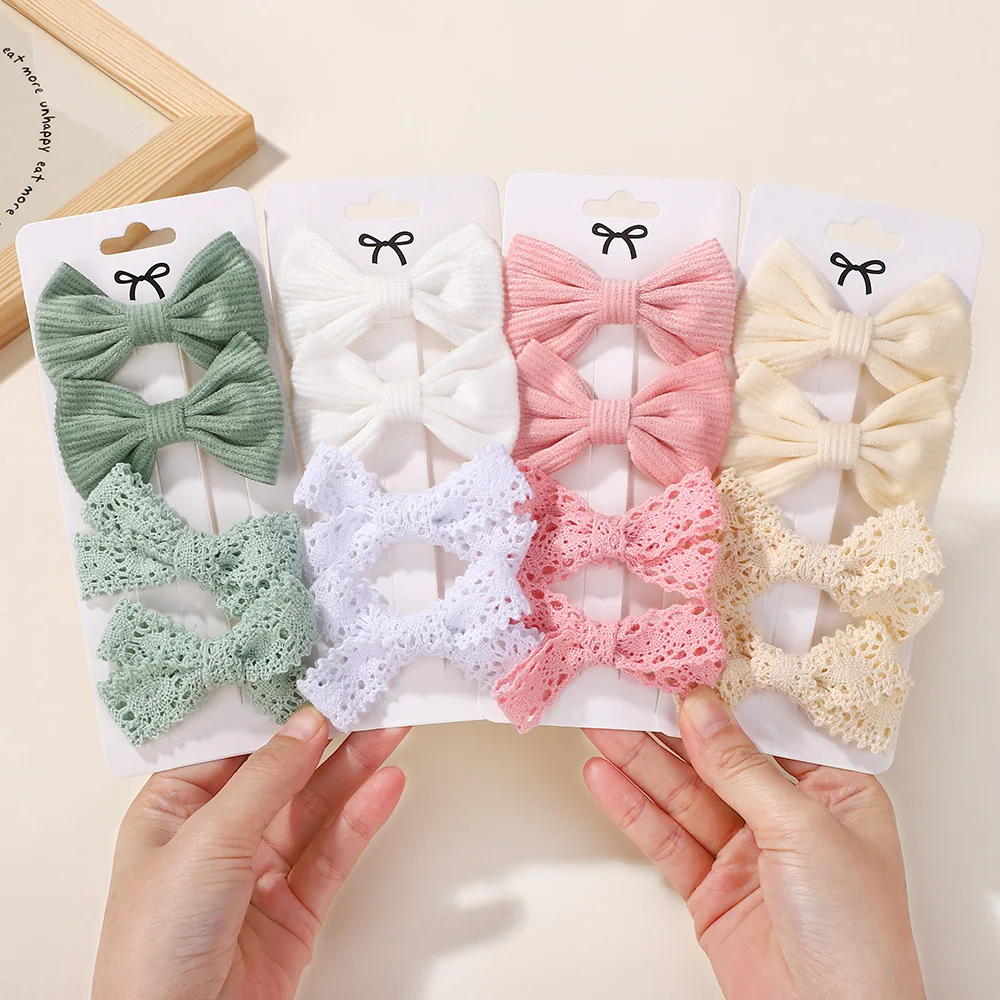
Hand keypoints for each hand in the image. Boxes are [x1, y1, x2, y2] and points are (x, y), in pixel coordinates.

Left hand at [93, 707, 407, 999]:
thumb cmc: (153, 950)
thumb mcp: (207, 840)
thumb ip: (265, 778)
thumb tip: (305, 725)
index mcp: (174, 809)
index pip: (233, 745)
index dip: (276, 712)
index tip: (314, 680)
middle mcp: (218, 834)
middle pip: (284, 771)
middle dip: (329, 736)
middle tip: (368, 700)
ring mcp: (259, 870)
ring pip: (316, 806)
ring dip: (355, 769)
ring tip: (390, 731)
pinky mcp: (295, 904)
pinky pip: (333, 849)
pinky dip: (361, 818)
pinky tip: (384, 787)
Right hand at [583, 686, 924, 999]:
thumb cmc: (858, 940)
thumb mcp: (805, 831)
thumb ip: (744, 768)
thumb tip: (704, 712)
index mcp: (833, 792)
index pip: (767, 730)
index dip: (722, 699)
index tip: (680, 669)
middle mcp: (787, 818)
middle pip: (716, 759)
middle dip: (667, 727)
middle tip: (625, 692)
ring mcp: (746, 853)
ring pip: (683, 794)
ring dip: (639, 761)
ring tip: (601, 725)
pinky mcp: (711, 887)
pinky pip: (666, 837)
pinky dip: (633, 809)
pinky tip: (607, 779)